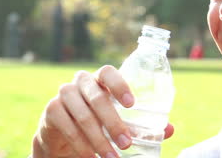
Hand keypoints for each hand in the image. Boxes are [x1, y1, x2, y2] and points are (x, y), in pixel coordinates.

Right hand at [32, 65, 173, 157]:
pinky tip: (91, 156)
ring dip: (99, 139)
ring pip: (84, 116)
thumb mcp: (118, 119)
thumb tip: (170, 129)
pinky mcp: (51, 110)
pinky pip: (68, 128)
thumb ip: (142, 123)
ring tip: (112, 156)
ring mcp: (64, 94)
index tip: (132, 104)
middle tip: (127, 143)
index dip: (120, 85)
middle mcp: (81, 82)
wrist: (61, 131)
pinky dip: (82, 145)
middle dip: (114, 123)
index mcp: (100, 79)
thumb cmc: (98, 119)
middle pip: (98, 98)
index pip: (108, 72)